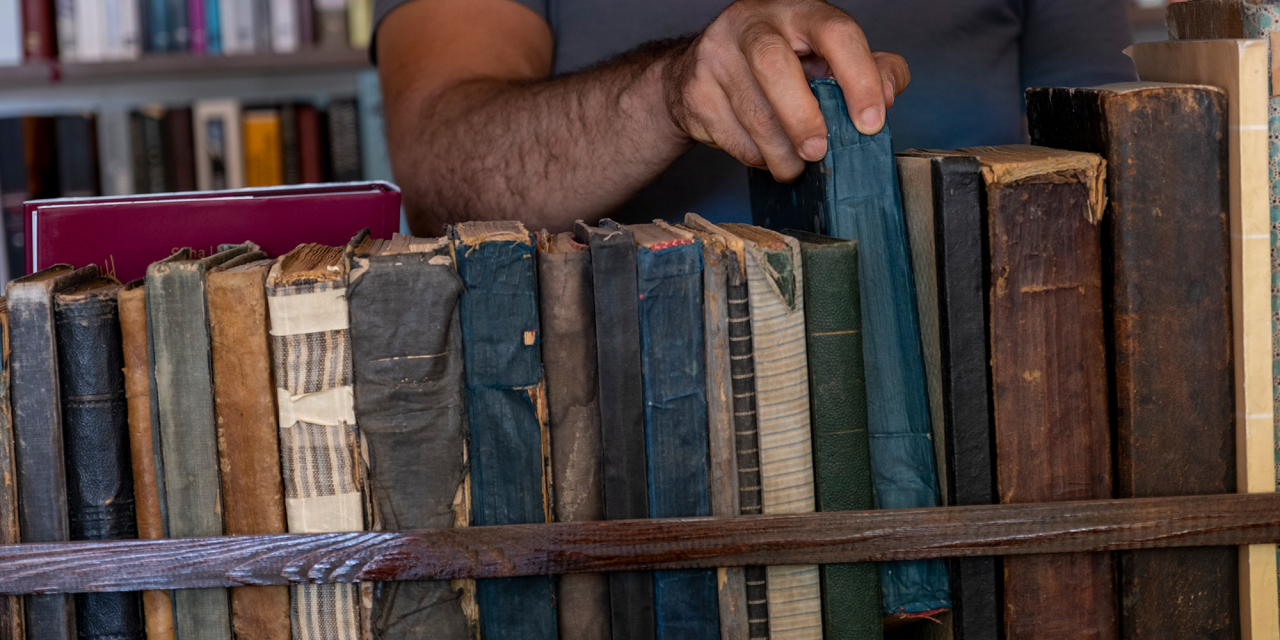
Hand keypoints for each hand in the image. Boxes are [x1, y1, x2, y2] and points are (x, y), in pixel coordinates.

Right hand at [662, 0, 909, 180]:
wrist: (701, 72)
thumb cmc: (780, 65)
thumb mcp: (827, 59)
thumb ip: (869, 70)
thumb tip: (888, 95)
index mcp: (798, 10)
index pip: (835, 32)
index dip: (858, 77)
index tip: (871, 121)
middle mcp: (752, 23)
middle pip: (774, 64)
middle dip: (802, 117)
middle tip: (818, 152)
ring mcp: (716, 55)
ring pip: (753, 112)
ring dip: (781, 152)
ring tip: (797, 168)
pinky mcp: (696, 91)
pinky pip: (732, 136)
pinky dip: (757, 157)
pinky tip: (767, 156)